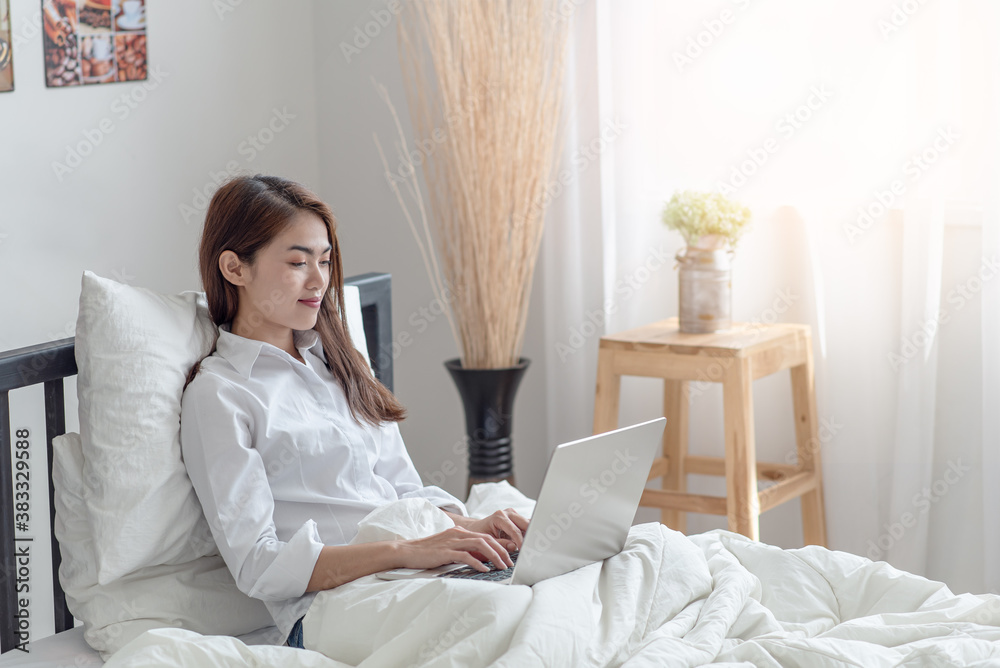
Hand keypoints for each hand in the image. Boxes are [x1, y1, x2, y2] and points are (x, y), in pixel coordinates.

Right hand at [397, 525, 514, 572]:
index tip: (510, 556)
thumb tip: (483, 560)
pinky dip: (477, 562)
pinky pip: (466, 555)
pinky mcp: (446, 551)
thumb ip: (465, 551)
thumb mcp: (450, 549)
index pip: (486, 536)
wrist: (407, 551)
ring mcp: (452, 541)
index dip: (500, 545)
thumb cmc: (428, 553)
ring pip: (480, 545)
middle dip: (502, 551)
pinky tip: (485, 569)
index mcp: (460, 532)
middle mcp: (458, 533)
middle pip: (487, 539)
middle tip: (511, 563)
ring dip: (494, 556)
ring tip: (503, 566)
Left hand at [460, 508, 529, 551]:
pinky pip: (526, 525)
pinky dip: (528, 533)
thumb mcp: (488, 541)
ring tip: (533, 545)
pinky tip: (530, 542)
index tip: (524, 550)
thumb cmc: (480, 534)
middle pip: (525, 523)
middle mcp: (508, 513)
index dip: (521, 541)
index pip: (515, 530)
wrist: (476, 528)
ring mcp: (514, 514)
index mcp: (499, 517)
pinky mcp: (517, 519)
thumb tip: (514, 547)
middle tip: (533, 547)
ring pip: (528, 523)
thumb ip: (500, 544)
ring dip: (531, 534)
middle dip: (530, 535)